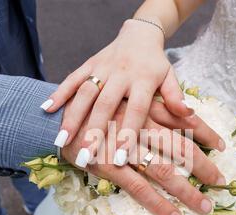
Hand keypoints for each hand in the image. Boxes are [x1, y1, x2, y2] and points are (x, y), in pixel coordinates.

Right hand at [46, 19, 224, 166]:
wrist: (139, 34)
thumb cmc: (155, 64)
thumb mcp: (169, 78)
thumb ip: (175, 97)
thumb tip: (189, 115)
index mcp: (143, 79)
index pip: (136, 110)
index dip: (128, 134)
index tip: (120, 159)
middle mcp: (121, 74)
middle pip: (106, 105)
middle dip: (95, 131)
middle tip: (86, 156)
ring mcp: (101, 68)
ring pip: (85, 93)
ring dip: (72, 116)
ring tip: (61, 140)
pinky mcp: (87, 65)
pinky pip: (72, 78)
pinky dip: (59, 93)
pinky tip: (46, 109)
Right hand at [60, 99, 224, 214]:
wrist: (55, 116)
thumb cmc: (93, 106)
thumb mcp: (124, 94)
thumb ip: (157, 101)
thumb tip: (188, 110)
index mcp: (144, 105)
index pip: (184, 119)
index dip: (206, 132)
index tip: (222, 147)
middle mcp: (138, 124)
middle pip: (180, 148)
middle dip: (203, 167)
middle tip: (221, 183)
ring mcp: (123, 147)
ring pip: (163, 170)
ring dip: (187, 190)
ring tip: (205, 207)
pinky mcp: (108, 165)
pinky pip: (138, 187)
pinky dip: (157, 203)